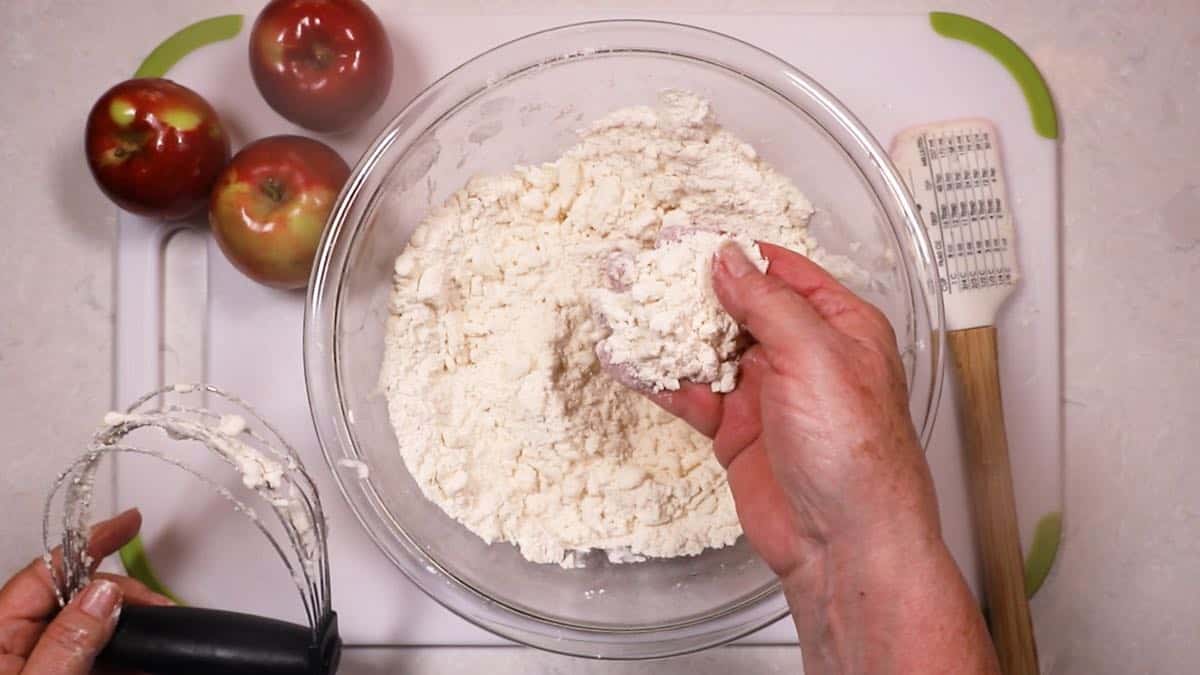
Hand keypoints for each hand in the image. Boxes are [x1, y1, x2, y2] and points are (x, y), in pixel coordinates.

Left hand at [0, 508, 172, 674]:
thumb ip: (67, 641)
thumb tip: (104, 595)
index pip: (49, 570)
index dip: (93, 541)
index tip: (131, 521)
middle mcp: (16, 642)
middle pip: (78, 597)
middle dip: (124, 598)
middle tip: (160, 610)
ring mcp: (37, 662)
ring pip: (91, 628)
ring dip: (128, 630)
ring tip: (155, 648)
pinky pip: (95, 657)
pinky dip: (123, 659)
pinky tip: (141, 665)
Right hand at [641, 242, 998, 673]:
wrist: (845, 543)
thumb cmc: (857, 454)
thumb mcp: (817, 357)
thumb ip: (769, 303)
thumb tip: (728, 259)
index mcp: (838, 325)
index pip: (778, 271)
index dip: (730, 252)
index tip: (682, 237)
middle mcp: (802, 353)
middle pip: (736, 306)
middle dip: (688, 289)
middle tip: (640, 268)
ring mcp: (767, 392)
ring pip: (707, 350)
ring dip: (666, 332)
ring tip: (622, 308)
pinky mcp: (738, 430)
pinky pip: (693, 395)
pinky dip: (660, 380)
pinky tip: (628, 363)